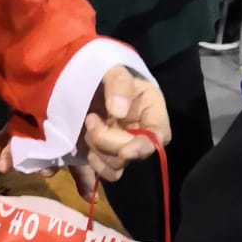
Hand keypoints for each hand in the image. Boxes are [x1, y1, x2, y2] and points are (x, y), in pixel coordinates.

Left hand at [79, 66, 170, 182]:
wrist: (85, 77)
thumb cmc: (107, 71)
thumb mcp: (115, 69)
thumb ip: (119, 84)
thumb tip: (119, 112)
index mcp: (151, 114)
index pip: (157, 137)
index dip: (142, 148)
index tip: (125, 152)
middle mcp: (138, 135)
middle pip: (131, 155)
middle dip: (108, 142)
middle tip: (90, 120)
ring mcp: (119, 147)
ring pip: (115, 167)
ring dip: (98, 154)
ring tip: (85, 129)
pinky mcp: (101, 155)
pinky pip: (100, 172)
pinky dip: (89, 173)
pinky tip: (84, 163)